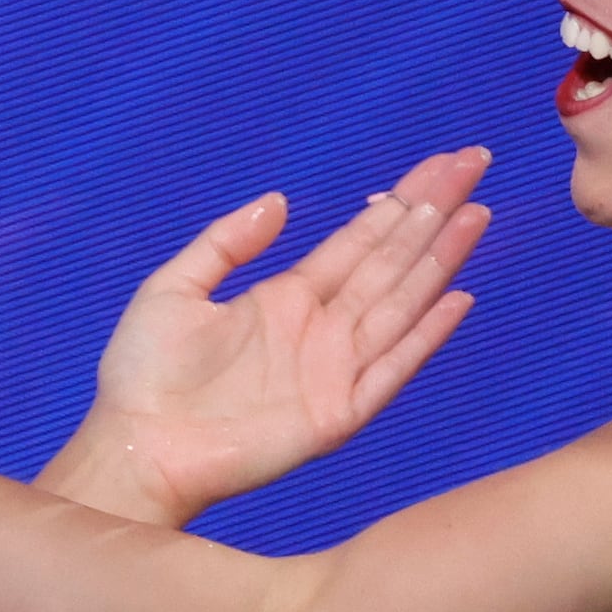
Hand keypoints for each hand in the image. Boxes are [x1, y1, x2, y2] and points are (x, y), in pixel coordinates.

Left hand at [59, 147, 489, 523]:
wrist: (135, 448)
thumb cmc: (143, 375)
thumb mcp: (173, 289)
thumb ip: (226, 243)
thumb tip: (280, 200)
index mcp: (285, 299)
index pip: (358, 241)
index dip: (398, 203)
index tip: (438, 165)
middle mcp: (320, 330)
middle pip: (390, 260)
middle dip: (432, 212)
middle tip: (473, 162)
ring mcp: (334, 371)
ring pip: (401, 302)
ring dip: (439, 259)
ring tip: (476, 213)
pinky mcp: (338, 414)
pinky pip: (392, 368)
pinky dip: (426, 334)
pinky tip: (457, 296)